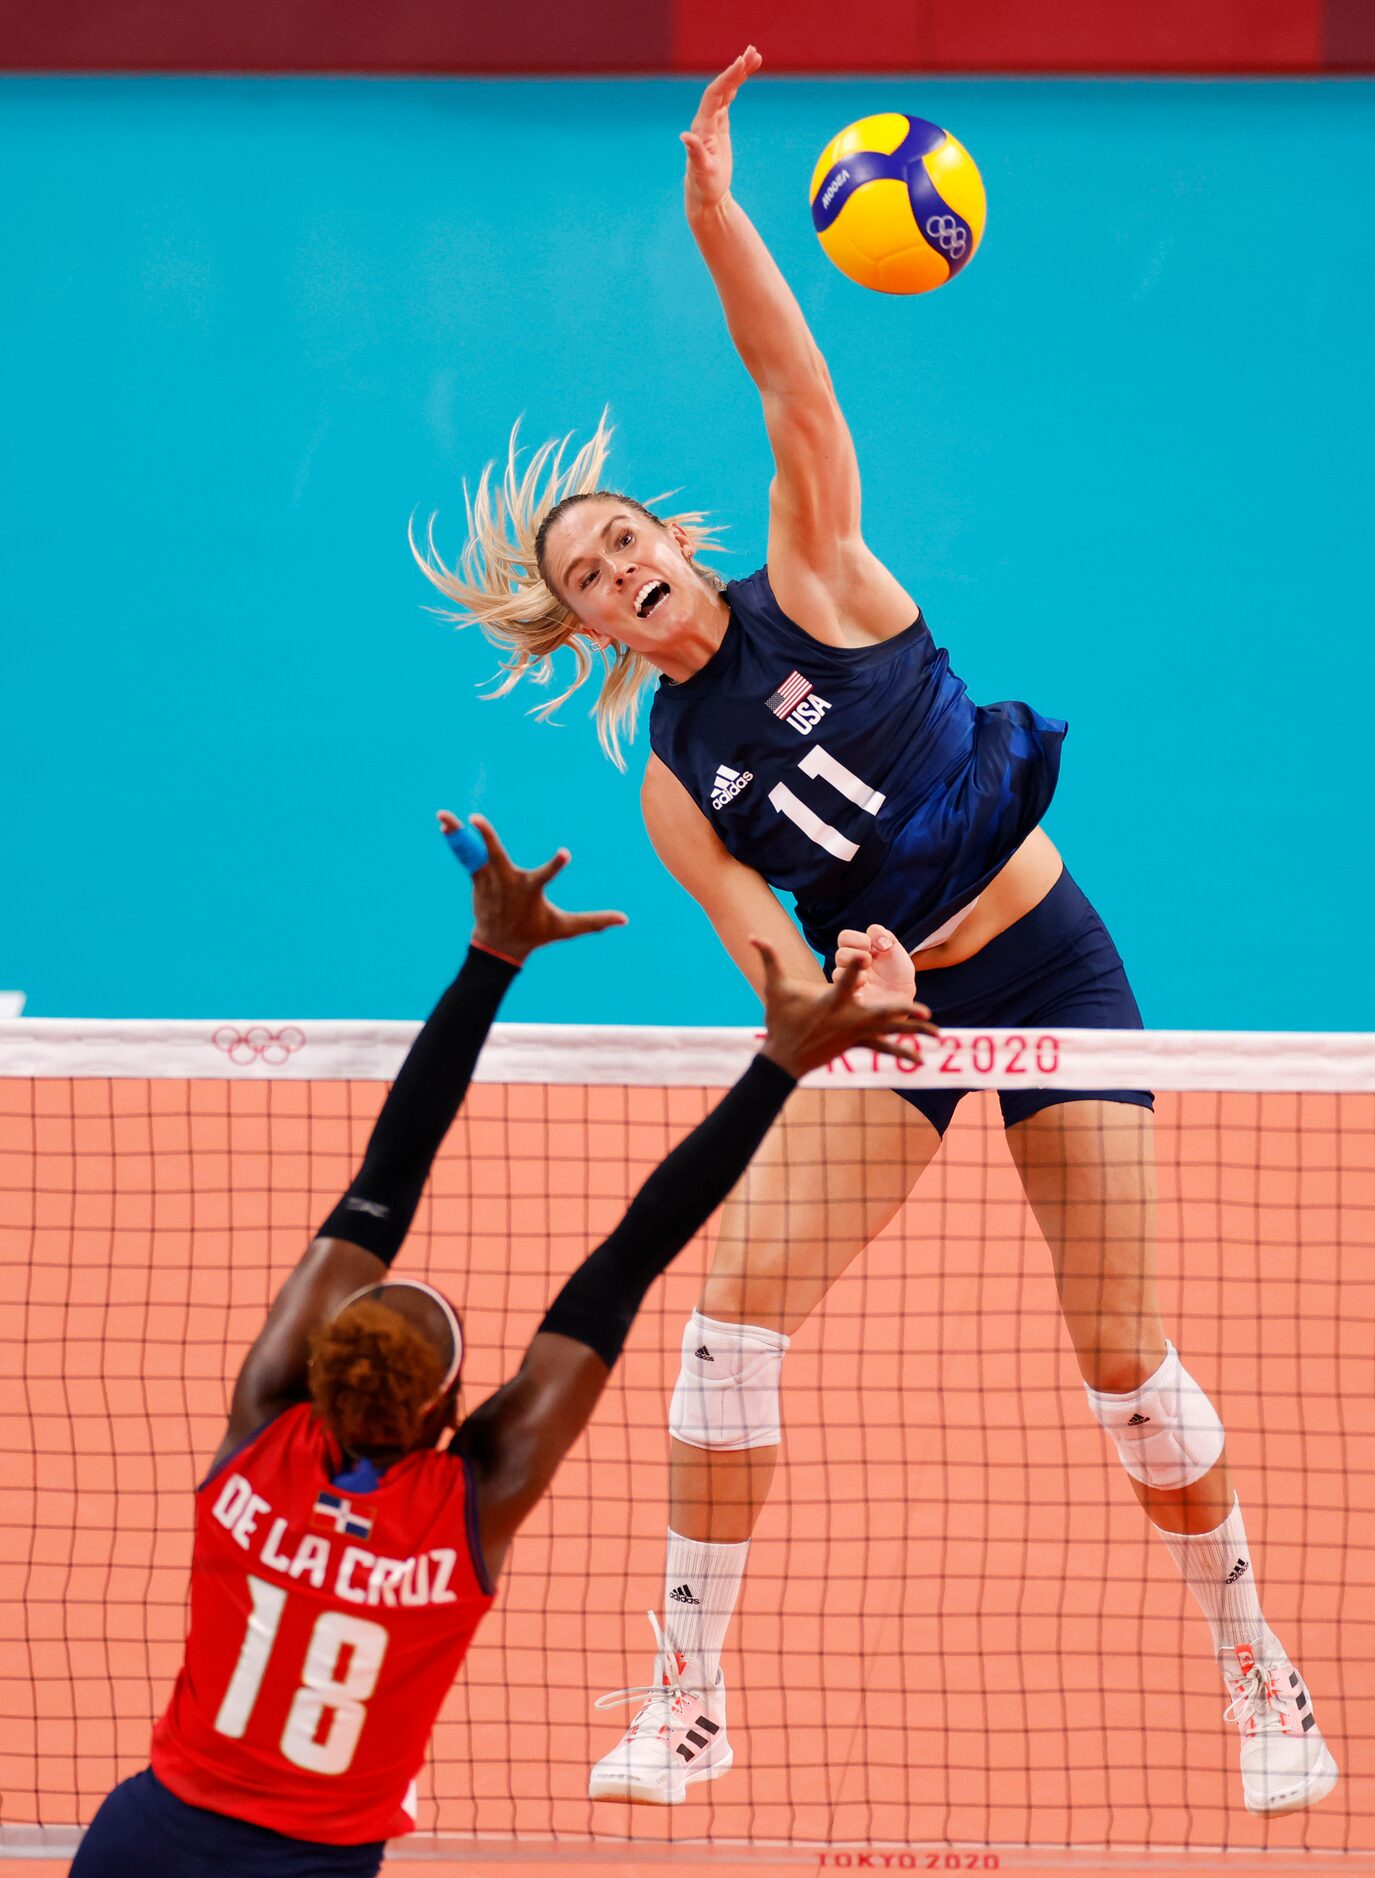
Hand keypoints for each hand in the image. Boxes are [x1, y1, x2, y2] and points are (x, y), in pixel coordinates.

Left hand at [438, 812, 626, 962]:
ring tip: (443, 815)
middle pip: (497, 855)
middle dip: (487, 838)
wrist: (499, 946)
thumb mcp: (564, 928)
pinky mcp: (478, 878)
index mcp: (531, 890)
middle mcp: (507, 882)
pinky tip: (444, 823)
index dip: (556, 864)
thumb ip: (593, 921)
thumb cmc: (535, 932)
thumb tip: (625, 920)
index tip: (565, 852)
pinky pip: (466, 856)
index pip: (547, 874)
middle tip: (476, 819)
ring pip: (474, 852)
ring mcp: (489, 879)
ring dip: (460, 833)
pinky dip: (456, 840)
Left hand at [681, 44, 761, 214]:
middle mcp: (705, 120)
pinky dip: (737, 86)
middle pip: (721, 87)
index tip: (741, 62)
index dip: (727, 78)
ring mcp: (712, 122)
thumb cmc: (704, 187)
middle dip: (736, 69)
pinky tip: (744, 75)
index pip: (714, 95)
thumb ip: (695, 154)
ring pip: (726, 91)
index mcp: (702, 127)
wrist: (704, 196)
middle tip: (753, 52)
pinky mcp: (719, 126)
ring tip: (756, 55)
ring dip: (739, 73)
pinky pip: (728, 100)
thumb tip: (685, 136)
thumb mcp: (702, 172)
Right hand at [752, 937, 939, 1081]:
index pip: (845, 981)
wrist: (784, 1058)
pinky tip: (920, 1059)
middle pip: (881, 1014)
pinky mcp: (858, 1044)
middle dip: (903, 1013)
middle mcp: (849, 1019)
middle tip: (924, 1012)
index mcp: (831, 1002)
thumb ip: (768, 959)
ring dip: (915, 1033)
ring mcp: (856, 1034)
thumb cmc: (781, 1020)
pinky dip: (902, 1052)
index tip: (864, 956)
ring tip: (938, 1034)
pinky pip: (884, 1048)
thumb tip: (753, 935)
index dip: (853, 968)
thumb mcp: (774, 988)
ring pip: (890, 1032)